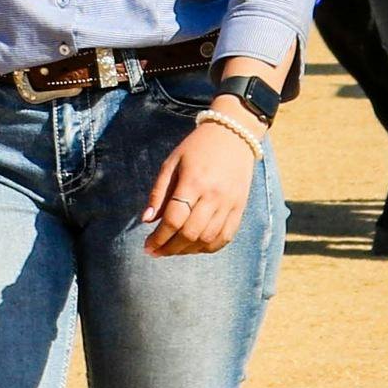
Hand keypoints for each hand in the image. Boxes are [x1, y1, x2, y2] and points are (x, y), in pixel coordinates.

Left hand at [140, 110, 261, 255]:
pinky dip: (209, 248)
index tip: (147, 246)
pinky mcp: (240, 208)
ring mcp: (229, 204)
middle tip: (156, 251)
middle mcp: (213, 196)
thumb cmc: (197, 148)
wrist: (233, 136)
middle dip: (169, 248)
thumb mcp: (172, 163)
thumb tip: (147, 220)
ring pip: (207, 239)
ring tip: (173, 249)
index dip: (158, 238)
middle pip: (190, 233)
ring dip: (187, 250)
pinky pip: (225, 237)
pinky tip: (194, 247)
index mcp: (193, 182)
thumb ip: (159, 192)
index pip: (174, 219)